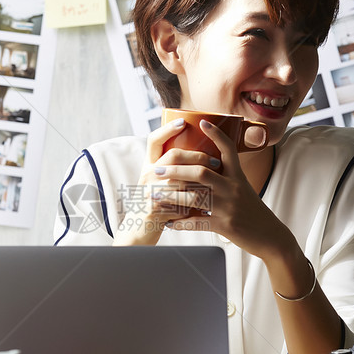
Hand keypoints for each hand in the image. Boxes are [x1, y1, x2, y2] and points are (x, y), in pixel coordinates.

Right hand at [113, 118, 210, 245]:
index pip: (154, 140)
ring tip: (216, 179)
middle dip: (197, 156)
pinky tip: (208, 201)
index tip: (183, 121)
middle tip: (215, 161)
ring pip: (177, 179)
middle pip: (172, 156)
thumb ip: (176, 171)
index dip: (167, 129)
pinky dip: (194, 201)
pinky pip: (178, 202)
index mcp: (149, 166)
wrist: (138, 232)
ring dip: (200, 178)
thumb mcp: (160, 184)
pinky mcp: (154, 209)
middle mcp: (147, 176)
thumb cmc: (156, 206)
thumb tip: (201, 154)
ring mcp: (149, 192)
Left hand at [156, 119, 286, 258]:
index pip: (228, 150)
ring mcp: (228, 207)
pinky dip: (181, 222)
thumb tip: (204, 167)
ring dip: (172, 195)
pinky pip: (198, 222)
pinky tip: (168, 222)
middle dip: (177, 169)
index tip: (202, 122)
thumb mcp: (243, 189)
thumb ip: (226, 178)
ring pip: (195, 197)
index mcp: (238, 177)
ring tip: (155, 194)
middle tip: (159, 169)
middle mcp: (233, 188)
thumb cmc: (252, 212)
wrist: (270, 236)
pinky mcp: (225, 225)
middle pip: (201, 172)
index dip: (216, 134)